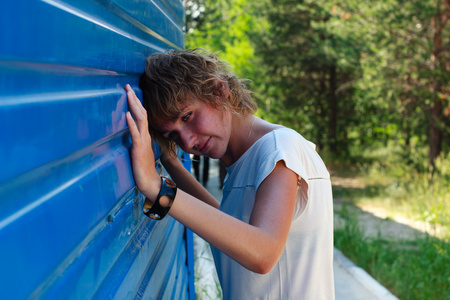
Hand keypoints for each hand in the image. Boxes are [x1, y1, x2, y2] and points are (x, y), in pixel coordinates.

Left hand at [125, 84, 160, 200]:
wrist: (150, 183)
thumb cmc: (143, 169)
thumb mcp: (140, 151)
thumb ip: (137, 141)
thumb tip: (132, 133)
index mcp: (145, 136)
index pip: (142, 116)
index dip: (136, 104)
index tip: (130, 92)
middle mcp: (145, 136)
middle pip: (142, 114)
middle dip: (134, 100)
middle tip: (127, 87)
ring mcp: (143, 142)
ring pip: (140, 120)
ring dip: (134, 106)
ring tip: (128, 95)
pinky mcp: (138, 149)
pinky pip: (135, 134)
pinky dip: (131, 123)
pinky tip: (126, 115)